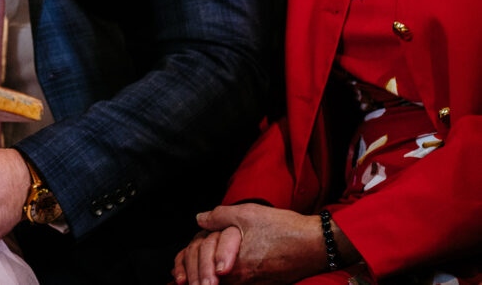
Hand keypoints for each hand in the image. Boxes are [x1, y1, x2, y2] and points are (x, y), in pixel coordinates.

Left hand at [172, 203, 337, 284]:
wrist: (315, 245)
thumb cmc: (284, 229)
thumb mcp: (247, 213)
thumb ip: (218, 216)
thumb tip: (199, 219)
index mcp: (234, 263)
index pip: (200, 265)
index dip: (186, 265)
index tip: (177, 274)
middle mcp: (242, 278)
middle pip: (208, 279)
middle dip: (193, 277)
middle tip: (179, 280)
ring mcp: (253, 283)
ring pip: (222, 283)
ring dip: (205, 279)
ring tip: (190, 281)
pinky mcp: (263, 284)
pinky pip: (236, 284)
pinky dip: (223, 279)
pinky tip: (216, 275)